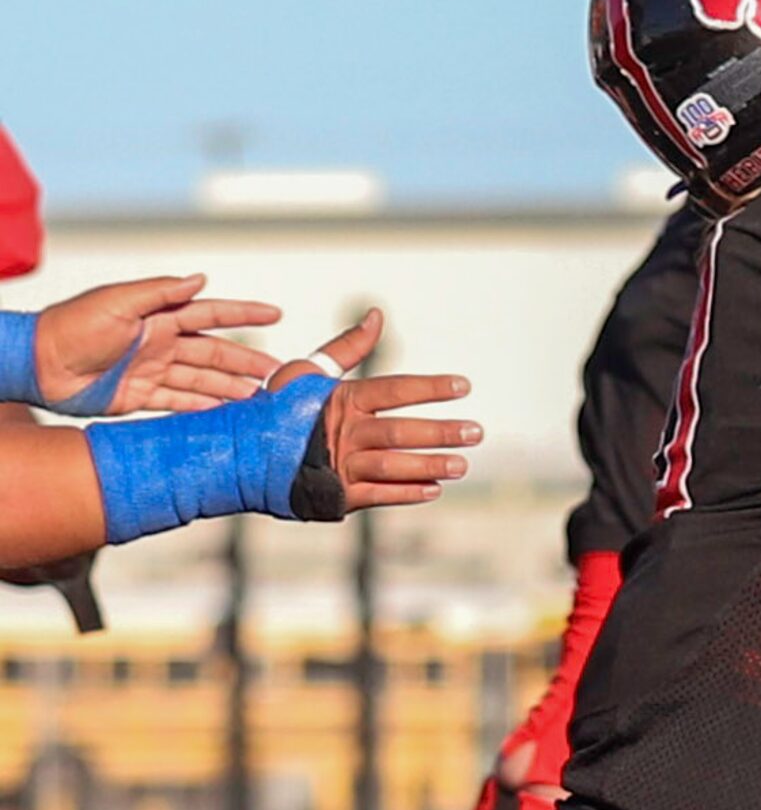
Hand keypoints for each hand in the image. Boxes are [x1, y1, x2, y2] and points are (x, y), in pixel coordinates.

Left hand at [37, 274, 282, 413]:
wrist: (37, 364)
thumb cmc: (71, 326)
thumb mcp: (117, 302)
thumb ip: (160, 291)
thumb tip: (201, 279)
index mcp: (158, 316)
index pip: (210, 313)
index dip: (243, 314)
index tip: (274, 314)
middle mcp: (160, 343)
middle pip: (213, 353)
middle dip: (246, 362)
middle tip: (278, 374)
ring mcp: (152, 371)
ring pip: (202, 380)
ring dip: (231, 388)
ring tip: (260, 398)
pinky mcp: (140, 397)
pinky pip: (180, 403)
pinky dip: (204, 407)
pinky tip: (225, 412)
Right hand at [270, 309, 479, 512]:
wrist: (236, 454)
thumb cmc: (276, 408)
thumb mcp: (308, 372)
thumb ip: (349, 347)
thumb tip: (378, 315)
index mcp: (340, 400)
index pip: (394, 390)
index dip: (430, 387)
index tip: (464, 386)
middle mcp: (341, 432)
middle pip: (400, 431)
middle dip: (441, 432)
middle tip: (476, 432)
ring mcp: (338, 465)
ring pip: (392, 466)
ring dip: (430, 465)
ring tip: (462, 465)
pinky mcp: (334, 494)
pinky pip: (377, 494)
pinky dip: (406, 493)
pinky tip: (434, 490)